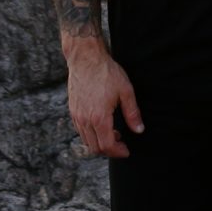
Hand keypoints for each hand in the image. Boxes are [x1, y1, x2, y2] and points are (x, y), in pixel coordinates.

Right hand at [66, 41, 142, 158]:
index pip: (107, 145)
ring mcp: (77, 116)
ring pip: (86, 141)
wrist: (85, 58)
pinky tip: (101, 124)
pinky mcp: (72, 110)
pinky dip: (91, 135)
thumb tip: (139, 130)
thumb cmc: (106, 72)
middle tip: (121, 144)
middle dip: (109, 150)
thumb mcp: (125, 91)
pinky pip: (81, 131)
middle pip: (95, 148)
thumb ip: (132, 113)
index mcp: (99, 117)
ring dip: (99, 143)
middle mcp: (85, 120)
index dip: (118, 152)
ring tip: (113, 133)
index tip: (126, 151)